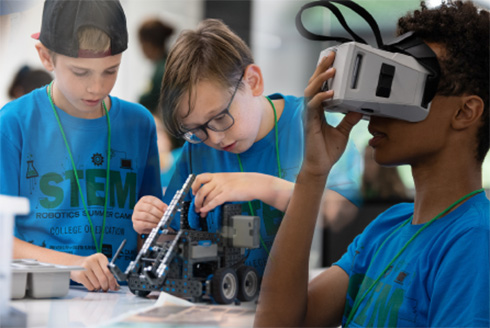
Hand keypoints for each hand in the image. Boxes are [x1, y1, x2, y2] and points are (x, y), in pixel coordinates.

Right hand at [70, 253, 118, 291]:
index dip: (112, 281)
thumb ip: (109, 275)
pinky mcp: (79, 274)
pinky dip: (92, 288)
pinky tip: (91, 284)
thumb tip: (116, 287)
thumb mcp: (100, 266)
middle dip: (106, 286)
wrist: (75, 265)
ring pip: (96, 284)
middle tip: (105, 289)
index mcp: (100, 257)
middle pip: (103, 278)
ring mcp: (85, 267)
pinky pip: (90, 286)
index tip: (113, 286)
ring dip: (98, 288)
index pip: (108, 271)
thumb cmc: (91, 266)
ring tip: (97, 285)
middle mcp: (92, 260)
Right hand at [132, 195, 167, 233]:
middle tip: (164, 217)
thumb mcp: (157, 208)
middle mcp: (138, 206)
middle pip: (149, 208)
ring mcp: (135, 214)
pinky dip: (151, 225)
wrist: (144, 223)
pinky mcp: (135, 222)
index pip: (152, 200)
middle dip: (158, 213)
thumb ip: (162, 208)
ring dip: (155, 219)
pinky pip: (143, 224)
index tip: (166, 209)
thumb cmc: (152, 214)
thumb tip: (166, 210)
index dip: (160, 205)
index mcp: (144, 200)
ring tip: (160, 222)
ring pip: (146, 216)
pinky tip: (156, 226)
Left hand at [191, 172, 257, 215]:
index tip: (193, 192)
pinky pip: (214, 202)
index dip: (194, 185)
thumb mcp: (228, 179)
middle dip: (196, 200)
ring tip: (201, 212)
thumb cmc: (244, 182)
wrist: (254, 184)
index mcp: (218, 175)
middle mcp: (218, 180)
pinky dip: (207, 207)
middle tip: (196, 206)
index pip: (200, 178)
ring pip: (206, 197)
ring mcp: (222, 187)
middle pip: (201, 190)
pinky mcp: (227, 194)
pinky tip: (204, 211)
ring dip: (201, 206)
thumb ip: (219, 183)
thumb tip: (211, 193)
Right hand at [303, 51, 361, 176]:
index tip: (334, 60)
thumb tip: (360, 108)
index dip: (324, 73)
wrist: (319, 167)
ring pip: (310, 91)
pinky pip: (313, 107)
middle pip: (313, 84)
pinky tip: (330, 93)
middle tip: (331, 55)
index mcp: (318, 110)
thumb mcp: (344, 132)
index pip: (319, 87)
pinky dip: (321, 98)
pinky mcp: (309, 123)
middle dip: (321, 68)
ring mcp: (308, 116)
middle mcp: (311, 110)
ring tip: (332, 70)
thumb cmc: (327, 151)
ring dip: (321, 79)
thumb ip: (350, 119)